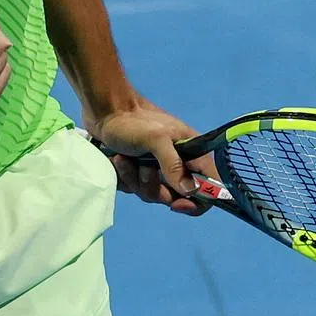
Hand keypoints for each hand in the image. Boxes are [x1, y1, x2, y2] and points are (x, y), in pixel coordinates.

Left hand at [89, 99, 217, 215]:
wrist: (104, 112)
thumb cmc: (133, 121)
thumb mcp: (155, 138)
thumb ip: (173, 164)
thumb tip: (190, 191)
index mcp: (192, 152)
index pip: (210, 186)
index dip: (199, 201)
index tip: (177, 203)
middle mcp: (178, 163)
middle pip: (178, 196)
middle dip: (156, 188)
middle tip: (144, 170)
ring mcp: (159, 169)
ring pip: (154, 194)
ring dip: (137, 180)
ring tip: (125, 159)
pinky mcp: (140, 172)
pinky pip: (138, 189)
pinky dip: (127, 177)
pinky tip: (119, 160)